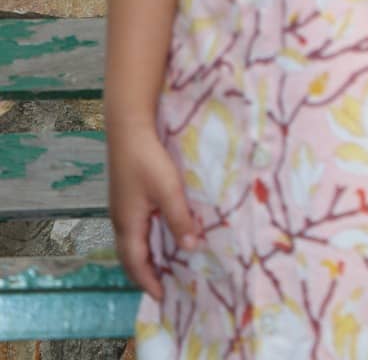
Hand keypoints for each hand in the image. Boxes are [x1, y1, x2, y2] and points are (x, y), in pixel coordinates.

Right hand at [108, 124, 199, 298]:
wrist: (128, 128)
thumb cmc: (148, 159)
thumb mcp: (168, 190)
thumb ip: (179, 219)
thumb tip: (191, 248)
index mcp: (128, 223)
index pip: (136, 263)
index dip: (148, 282)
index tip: (162, 297)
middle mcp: (120, 219)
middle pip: (129, 256)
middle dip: (144, 274)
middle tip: (163, 286)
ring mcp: (120, 207)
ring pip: (130, 242)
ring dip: (144, 257)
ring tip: (163, 266)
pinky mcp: (124, 196)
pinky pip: (132, 229)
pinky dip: (144, 241)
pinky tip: (158, 234)